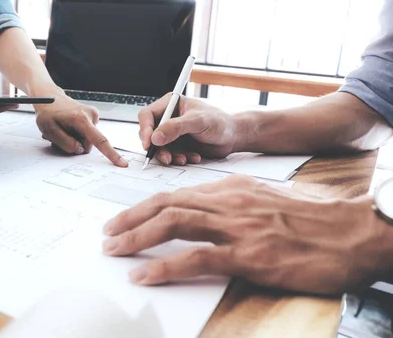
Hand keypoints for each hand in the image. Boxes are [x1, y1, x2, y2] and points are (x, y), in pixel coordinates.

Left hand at [34, 91, 127, 166]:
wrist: (50, 98)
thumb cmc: (48, 113)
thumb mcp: (49, 130)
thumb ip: (65, 143)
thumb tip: (80, 150)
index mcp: (81, 119)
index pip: (99, 141)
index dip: (111, 154)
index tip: (122, 164)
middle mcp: (91, 116)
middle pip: (87, 145)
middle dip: (74, 145)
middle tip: (59, 136)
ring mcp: (93, 116)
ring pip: (86, 141)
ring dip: (73, 140)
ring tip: (62, 130)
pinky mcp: (92, 118)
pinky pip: (86, 135)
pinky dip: (75, 135)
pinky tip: (67, 128)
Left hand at [102, 175, 392, 293]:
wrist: (354, 231)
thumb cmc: (317, 219)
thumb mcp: (270, 200)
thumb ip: (237, 204)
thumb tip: (209, 215)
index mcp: (233, 188)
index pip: (177, 193)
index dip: (146, 206)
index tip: (126, 217)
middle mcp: (229, 201)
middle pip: (166, 203)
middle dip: (131, 218)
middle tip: (108, 232)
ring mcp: (237, 226)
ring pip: (172, 223)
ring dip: (136, 236)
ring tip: (113, 249)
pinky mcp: (248, 254)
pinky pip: (195, 257)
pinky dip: (164, 265)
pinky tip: (144, 274)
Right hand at [138, 95, 240, 164]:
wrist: (233, 137)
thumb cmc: (220, 122)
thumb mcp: (198, 121)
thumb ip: (176, 127)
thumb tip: (155, 137)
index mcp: (171, 104)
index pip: (147, 115)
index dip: (145, 129)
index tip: (149, 143)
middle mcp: (168, 118)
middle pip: (150, 133)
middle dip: (157, 147)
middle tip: (166, 157)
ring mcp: (172, 132)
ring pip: (158, 147)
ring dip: (169, 155)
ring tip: (183, 159)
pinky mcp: (177, 145)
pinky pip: (169, 154)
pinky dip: (178, 158)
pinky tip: (193, 157)